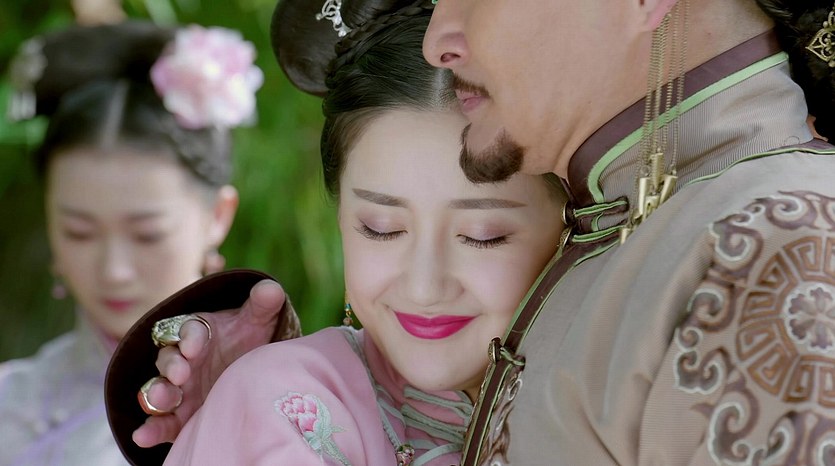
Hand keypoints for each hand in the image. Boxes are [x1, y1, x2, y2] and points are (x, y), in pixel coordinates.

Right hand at [132, 279, 296, 446]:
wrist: (248, 369)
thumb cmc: (246, 339)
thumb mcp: (257, 321)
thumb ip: (262, 305)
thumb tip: (270, 289)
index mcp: (197, 332)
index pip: (187, 330)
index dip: (189, 336)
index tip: (196, 345)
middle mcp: (182, 359)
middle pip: (168, 359)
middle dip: (172, 365)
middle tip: (181, 372)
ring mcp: (178, 388)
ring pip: (159, 389)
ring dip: (158, 394)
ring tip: (164, 400)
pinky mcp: (178, 415)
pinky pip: (160, 422)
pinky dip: (150, 429)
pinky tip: (143, 436)